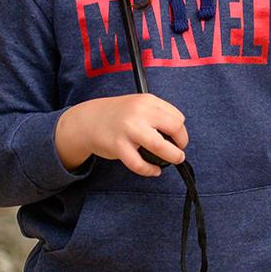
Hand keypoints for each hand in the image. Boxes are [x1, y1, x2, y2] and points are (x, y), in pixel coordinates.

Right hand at [54, 94, 187, 176]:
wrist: (88, 120)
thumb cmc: (118, 115)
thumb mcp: (139, 105)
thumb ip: (157, 114)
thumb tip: (178, 135)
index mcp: (148, 101)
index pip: (177, 116)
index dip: (181, 131)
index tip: (178, 138)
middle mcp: (140, 112)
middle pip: (174, 128)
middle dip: (182, 142)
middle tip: (179, 151)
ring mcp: (129, 129)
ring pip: (160, 146)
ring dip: (173, 156)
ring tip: (175, 160)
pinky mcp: (118, 146)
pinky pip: (139, 164)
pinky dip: (151, 170)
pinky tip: (154, 170)